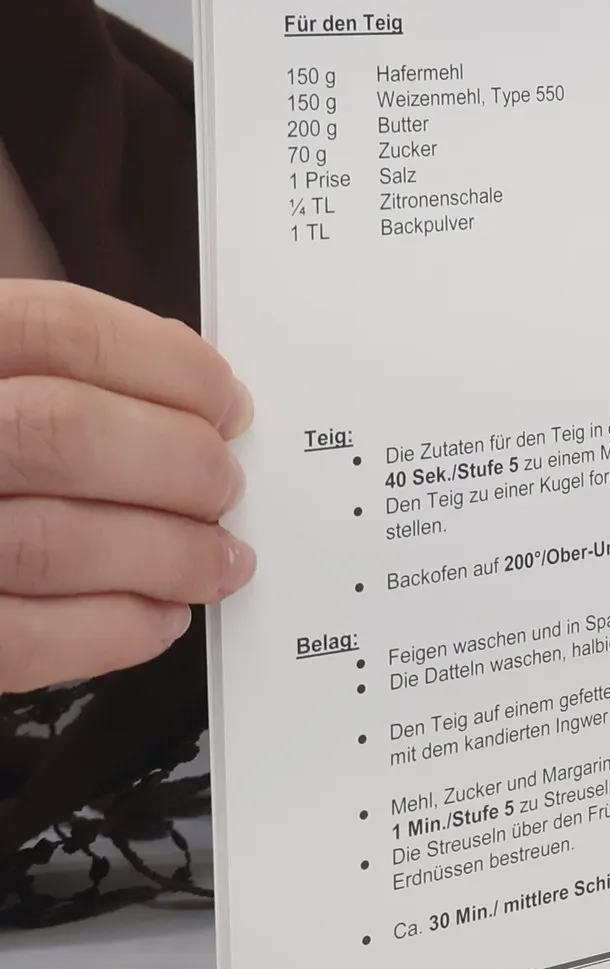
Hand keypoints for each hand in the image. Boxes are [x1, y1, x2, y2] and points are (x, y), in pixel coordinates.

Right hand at [0, 280, 254, 692]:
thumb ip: (45, 368)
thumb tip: (186, 388)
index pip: (58, 328)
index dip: (168, 364)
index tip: (229, 403)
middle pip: (65, 433)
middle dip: (177, 466)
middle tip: (224, 488)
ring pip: (52, 541)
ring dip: (167, 555)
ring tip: (217, 561)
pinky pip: (19, 640)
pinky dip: (111, 632)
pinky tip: (156, 618)